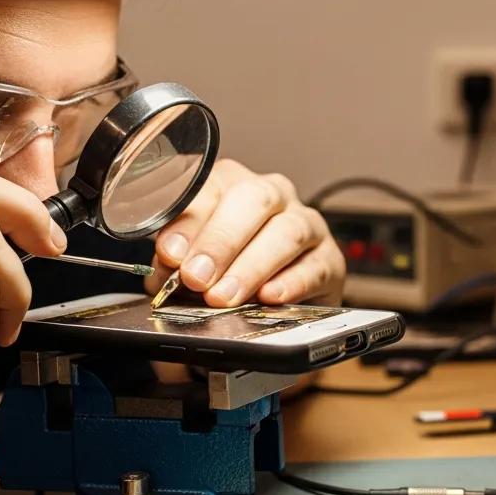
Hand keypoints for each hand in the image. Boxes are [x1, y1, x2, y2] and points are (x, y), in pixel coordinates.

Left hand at [145, 160, 344, 306]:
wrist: (272, 308)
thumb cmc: (225, 278)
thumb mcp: (191, 270)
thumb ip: (175, 267)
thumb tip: (165, 273)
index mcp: (231, 186)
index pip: (210, 187)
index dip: (188, 220)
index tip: (170, 254)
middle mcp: (272, 196)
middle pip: (252, 199)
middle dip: (220, 240)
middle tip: (197, 277)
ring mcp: (306, 224)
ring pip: (287, 230)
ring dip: (252, 266)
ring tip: (225, 296)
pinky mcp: (330, 260)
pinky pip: (316, 266)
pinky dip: (291, 283)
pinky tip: (269, 297)